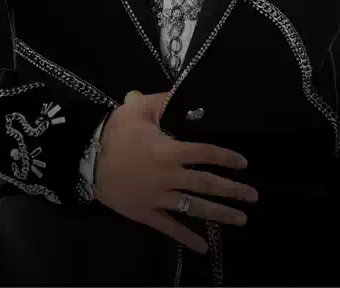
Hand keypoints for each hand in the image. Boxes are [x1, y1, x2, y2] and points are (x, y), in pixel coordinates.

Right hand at [93, 89, 258, 255]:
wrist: (86, 159)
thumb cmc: (115, 132)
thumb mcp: (138, 108)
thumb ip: (164, 101)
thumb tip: (184, 91)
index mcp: (169, 150)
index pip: (205, 153)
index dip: (226, 157)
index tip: (243, 163)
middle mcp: (168, 176)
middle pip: (205, 183)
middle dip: (232, 190)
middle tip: (253, 196)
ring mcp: (158, 197)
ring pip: (194, 207)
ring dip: (219, 214)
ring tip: (241, 220)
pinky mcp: (146, 213)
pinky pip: (169, 227)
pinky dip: (186, 238)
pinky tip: (202, 248)